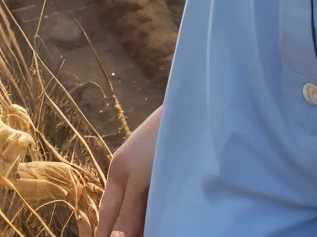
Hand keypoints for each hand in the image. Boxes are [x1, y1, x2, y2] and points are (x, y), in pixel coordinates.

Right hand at [94, 104, 162, 236]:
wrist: (194, 109)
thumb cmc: (161, 140)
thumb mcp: (140, 177)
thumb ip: (127, 210)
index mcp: (118, 175)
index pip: (107, 216)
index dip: (106, 235)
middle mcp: (131, 176)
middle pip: (124, 213)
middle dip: (126, 232)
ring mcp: (150, 174)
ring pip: (141, 209)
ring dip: (143, 224)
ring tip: (154, 232)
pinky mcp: (169, 172)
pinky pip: (157, 200)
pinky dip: (157, 213)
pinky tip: (164, 222)